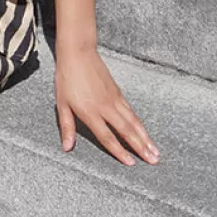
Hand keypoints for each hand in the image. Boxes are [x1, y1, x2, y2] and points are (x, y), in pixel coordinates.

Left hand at [54, 43, 159, 166]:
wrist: (79, 53)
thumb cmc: (67, 78)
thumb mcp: (61, 104)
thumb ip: (66, 127)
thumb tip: (67, 148)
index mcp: (90, 112)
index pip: (107, 136)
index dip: (119, 151)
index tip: (131, 163)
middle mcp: (105, 107)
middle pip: (127, 131)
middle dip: (141, 147)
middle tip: (154, 160)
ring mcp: (114, 99)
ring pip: (133, 121)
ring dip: (145, 137)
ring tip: (155, 150)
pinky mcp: (118, 92)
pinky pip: (131, 112)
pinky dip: (140, 123)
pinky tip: (145, 131)